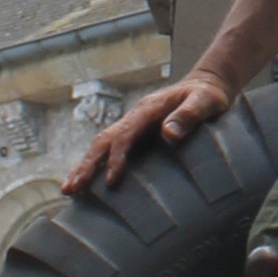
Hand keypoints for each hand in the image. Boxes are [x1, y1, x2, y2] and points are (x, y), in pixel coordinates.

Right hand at [64, 71, 232, 193]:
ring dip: (84, 166)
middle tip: (70, 189)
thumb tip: (168, 134)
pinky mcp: (135, 135)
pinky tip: (87, 182)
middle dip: (87, 164)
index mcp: (149, 109)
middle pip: (104, 140)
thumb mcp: (206, 101)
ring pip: (102, 145)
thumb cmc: (208, 96)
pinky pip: (110, 149)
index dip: (117, 157)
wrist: (206, 87)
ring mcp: (133, 125)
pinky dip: (95, 164)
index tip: (111, 182)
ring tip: (69, 189)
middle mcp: (135, 117)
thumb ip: (190, 115)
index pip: (126, 135)